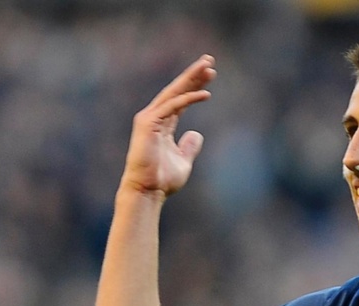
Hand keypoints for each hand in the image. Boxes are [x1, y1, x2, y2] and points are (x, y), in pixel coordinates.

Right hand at [121, 55, 216, 196]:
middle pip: (177, 90)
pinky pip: (172, 107)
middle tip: (210, 60)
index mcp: (163, 123)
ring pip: (174, 93)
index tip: (209, 73)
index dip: (195, 85)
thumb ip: (189, 147)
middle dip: (193, 74)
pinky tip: (205, 94)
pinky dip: (188, 99)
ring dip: (192, 79)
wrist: (148, 191)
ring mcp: (150, 118)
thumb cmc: (163, 180)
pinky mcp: (148, 123)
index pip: (181, 99)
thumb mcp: (183, 161)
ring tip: (209, 67)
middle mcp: (155, 117)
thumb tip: (196, 134)